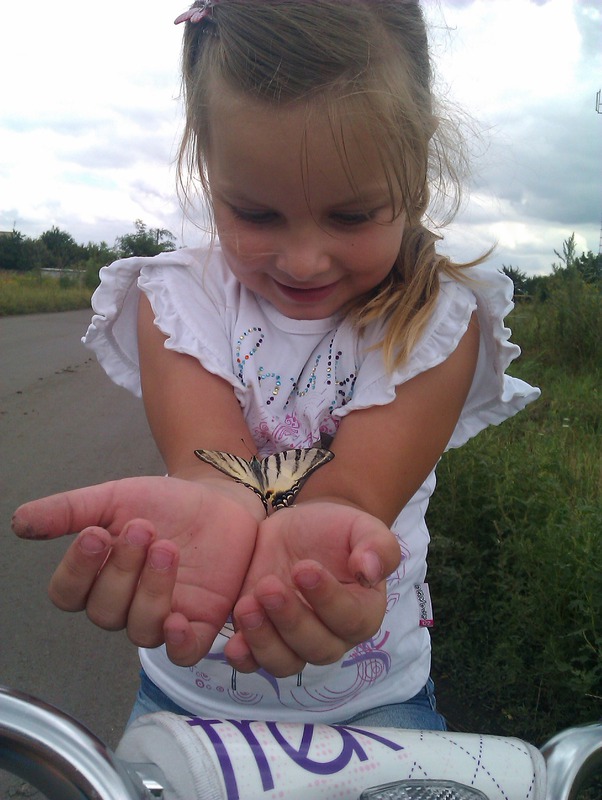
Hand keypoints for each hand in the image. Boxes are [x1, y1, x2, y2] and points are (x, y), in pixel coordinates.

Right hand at [12, 476, 261, 665]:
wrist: (221, 497)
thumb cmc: (166, 502)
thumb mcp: (116, 498)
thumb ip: (70, 510)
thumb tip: (19, 522)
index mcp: (99, 576)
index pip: (68, 593)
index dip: (78, 570)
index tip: (97, 534)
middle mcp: (125, 603)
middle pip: (104, 611)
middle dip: (121, 569)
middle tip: (143, 529)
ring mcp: (163, 616)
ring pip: (140, 629)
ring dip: (150, 590)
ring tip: (167, 548)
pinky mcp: (200, 623)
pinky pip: (182, 653)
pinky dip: (177, 642)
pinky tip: (178, 617)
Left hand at [224, 501, 400, 677]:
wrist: (298, 528)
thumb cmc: (335, 530)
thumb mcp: (362, 527)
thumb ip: (378, 547)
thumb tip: (370, 570)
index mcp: (362, 612)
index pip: (350, 619)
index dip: (327, 599)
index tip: (304, 568)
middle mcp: (332, 637)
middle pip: (316, 648)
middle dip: (290, 619)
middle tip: (268, 586)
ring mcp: (294, 642)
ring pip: (285, 662)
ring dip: (264, 640)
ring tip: (246, 606)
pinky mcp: (263, 638)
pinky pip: (254, 663)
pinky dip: (244, 658)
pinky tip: (233, 643)